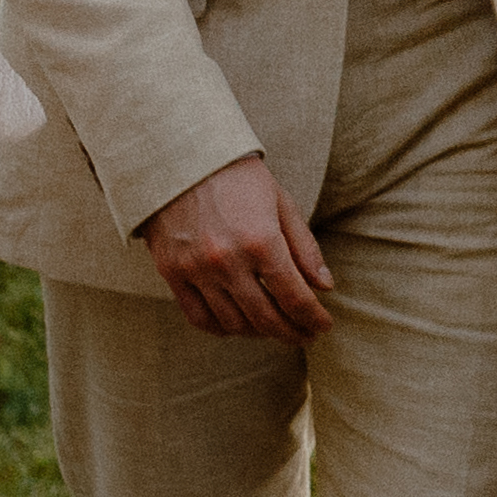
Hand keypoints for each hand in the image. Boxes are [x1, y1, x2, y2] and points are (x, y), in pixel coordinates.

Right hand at [141, 153, 334, 340]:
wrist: (181, 161)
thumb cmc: (240, 180)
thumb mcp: (282, 204)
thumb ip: (304, 248)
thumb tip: (325, 286)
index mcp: (262, 242)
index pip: (295, 297)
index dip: (313, 318)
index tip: (324, 326)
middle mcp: (228, 262)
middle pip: (265, 317)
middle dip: (291, 332)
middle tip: (305, 335)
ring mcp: (196, 270)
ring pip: (233, 323)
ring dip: (259, 333)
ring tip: (275, 329)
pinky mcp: (171, 273)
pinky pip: (198, 317)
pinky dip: (221, 329)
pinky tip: (239, 326)